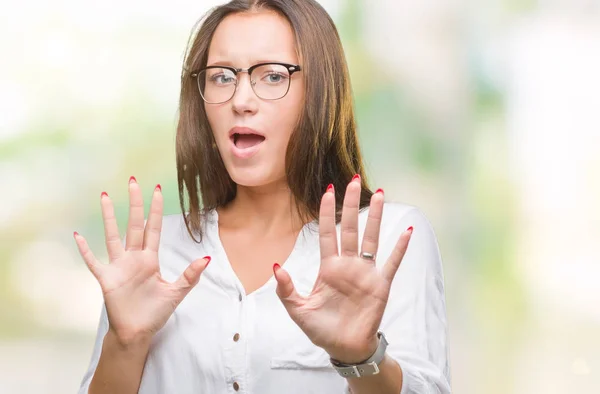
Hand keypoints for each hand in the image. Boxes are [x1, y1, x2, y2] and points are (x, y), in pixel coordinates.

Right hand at [73, 177, 209, 346]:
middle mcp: (134, 258)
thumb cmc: (156, 313)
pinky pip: (94, 262)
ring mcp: (119, 267)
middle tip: (133, 181)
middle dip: (135, 203)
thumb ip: (191, 275)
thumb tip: (207, 257)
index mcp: (150, 259)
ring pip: (113, 236)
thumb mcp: (177, 292)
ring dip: (110, 217)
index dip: (155, 210)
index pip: (154, 228)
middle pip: (135, 225)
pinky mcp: (106, 279)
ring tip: (106, 196)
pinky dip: (86, 250)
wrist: (138, 333)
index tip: (157, 189)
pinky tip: (78, 235)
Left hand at [273, 175, 412, 363]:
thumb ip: (287, 290)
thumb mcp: (298, 310)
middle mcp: (348, 265)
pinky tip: (406, 230)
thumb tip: (276, 267)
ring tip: (379, 193)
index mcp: (328, 267)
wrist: (344, 348)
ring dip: (374, 217)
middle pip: (349, 228)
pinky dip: (399, 247)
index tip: (326, 191)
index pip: (327, 233)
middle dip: (351, 204)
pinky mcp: (381, 285)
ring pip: (370, 238)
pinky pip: (392, 262)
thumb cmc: (321, 329)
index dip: (326, 212)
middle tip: (354, 180)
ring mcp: (366, 273)